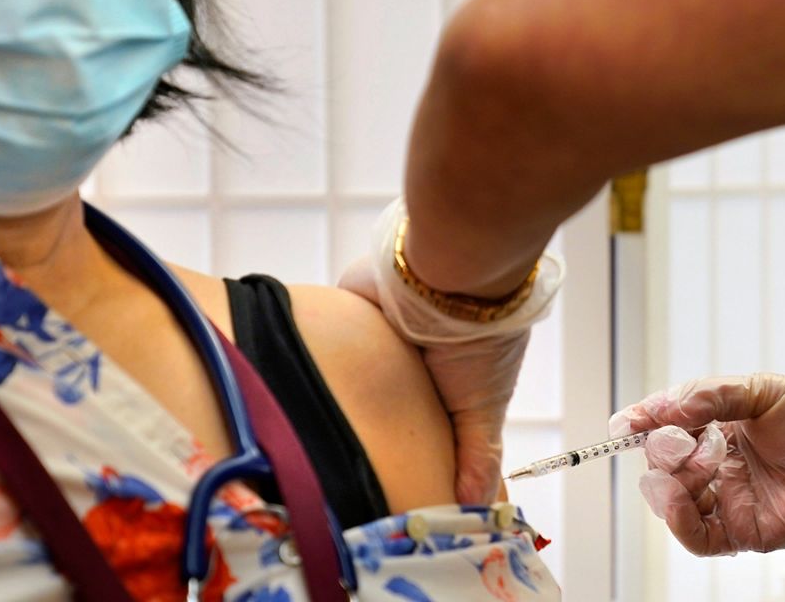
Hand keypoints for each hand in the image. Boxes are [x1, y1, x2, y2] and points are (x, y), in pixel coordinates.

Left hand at [339, 199, 562, 504]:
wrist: (450, 274)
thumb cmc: (478, 341)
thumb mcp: (484, 408)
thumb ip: (478, 455)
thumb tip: (478, 509)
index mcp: (448, 378)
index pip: (424, 419)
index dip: (410, 444)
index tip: (387, 481)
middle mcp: (415, 355)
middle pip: (385, 398)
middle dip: (370, 424)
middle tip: (345, 466)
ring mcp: (382, 332)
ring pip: (354, 372)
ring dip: (342, 393)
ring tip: (316, 436)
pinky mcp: (354, 309)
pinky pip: (330, 337)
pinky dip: (321, 357)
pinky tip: (300, 390)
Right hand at [609, 374, 784, 567]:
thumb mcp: (765, 390)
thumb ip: (710, 395)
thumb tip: (661, 408)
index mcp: (722, 426)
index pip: (667, 426)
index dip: (643, 424)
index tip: (623, 425)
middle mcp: (720, 463)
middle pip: (664, 464)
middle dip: (661, 450)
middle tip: (679, 440)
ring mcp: (730, 499)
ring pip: (673, 501)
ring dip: (666, 483)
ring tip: (688, 464)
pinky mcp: (745, 532)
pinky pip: (697, 536)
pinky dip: (678, 520)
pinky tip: (678, 498)